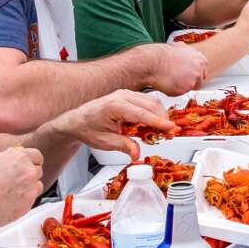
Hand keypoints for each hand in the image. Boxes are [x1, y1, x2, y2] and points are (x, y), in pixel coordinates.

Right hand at [0, 146, 43, 232]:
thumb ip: (5, 159)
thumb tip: (12, 157)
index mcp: (19, 158)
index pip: (37, 156)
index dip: (29, 161)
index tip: (25, 165)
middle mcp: (28, 174)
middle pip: (38, 171)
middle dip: (28, 174)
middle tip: (14, 180)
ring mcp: (29, 192)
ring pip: (37, 187)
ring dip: (28, 188)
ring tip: (10, 192)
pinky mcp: (26, 208)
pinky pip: (30, 201)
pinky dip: (22, 201)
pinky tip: (7, 202)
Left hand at [48, 90, 174, 159]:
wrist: (77, 120)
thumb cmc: (88, 128)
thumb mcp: (105, 142)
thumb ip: (123, 146)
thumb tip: (136, 152)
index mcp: (114, 106)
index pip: (142, 114)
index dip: (158, 122)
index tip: (171, 129)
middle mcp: (122, 96)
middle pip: (151, 105)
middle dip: (163, 120)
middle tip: (169, 135)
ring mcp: (126, 94)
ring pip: (152, 102)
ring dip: (160, 117)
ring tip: (162, 133)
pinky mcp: (129, 96)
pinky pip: (147, 102)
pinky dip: (154, 113)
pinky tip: (152, 126)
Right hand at [146, 42, 207, 94]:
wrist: (152, 62)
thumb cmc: (161, 56)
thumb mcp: (178, 48)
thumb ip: (187, 54)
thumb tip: (186, 54)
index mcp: (199, 58)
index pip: (202, 71)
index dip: (193, 74)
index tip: (187, 76)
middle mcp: (199, 68)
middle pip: (199, 80)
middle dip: (190, 81)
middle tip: (178, 80)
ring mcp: (195, 78)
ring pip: (190, 87)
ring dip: (182, 86)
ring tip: (171, 80)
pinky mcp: (188, 87)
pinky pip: (182, 93)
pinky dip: (175, 91)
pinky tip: (168, 83)